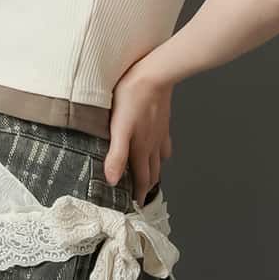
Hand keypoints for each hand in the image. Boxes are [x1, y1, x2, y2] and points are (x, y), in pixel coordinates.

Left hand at [102, 68, 173, 204]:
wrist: (154, 73)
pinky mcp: (162, 121)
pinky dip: (161, 153)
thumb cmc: (132, 97)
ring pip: (159, 159)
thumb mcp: (119, 128)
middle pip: (152, 172)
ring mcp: (159, 133)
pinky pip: (163, 143)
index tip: (137, 206)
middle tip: (141, 196)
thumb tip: (114, 181)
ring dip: (154, 171)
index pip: (142, 179)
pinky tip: (157, 148)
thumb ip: (117, 156)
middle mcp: (152, 145)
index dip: (139, 194)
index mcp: (140, 149)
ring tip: (149, 178)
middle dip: (147, 186)